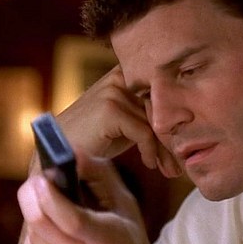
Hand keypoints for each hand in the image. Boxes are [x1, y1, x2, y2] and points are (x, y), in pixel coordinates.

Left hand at [18, 150, 183, 243]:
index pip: (67, 216)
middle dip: (30, 198)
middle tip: (33, 185)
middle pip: (41, 225)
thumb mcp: (127, 210)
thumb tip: (74, 151)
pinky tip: (49, 234)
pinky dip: (37, 239)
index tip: (40, 177)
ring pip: (34, 238)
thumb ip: (102, 176)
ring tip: (45, 207)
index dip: (47, 193)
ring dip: (35, 217)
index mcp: (105, 241)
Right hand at [55, 64, 180, 177]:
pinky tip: (150, 165)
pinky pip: (144, 132)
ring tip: (170, 170)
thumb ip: (148, 114)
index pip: (163, 93)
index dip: (175, 120)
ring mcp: (114, 92)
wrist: (56, 151)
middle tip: (178, 165)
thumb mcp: (126, 121)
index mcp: (125, 73)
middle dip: (172, 138)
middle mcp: (120, 77)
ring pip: (155, 123)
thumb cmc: (94, 138)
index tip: (184, 145)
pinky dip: (150, 152)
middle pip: (161, 107)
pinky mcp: (110, 110)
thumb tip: (186, 124)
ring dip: (164, 150)